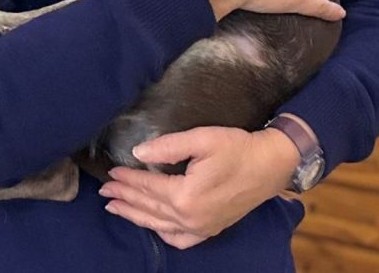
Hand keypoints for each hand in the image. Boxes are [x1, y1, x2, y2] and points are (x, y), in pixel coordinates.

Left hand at [99, 126, 299, 249]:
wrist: (273, 164)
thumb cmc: (240, 148)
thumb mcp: (204, 138)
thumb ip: (169, 146)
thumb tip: (138, 153)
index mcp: (185, 196)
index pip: (148, 187)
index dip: (128, 178)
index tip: (112, 172)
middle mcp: (189, 218)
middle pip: (149, 207)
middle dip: (125, 197)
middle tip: (105, 190)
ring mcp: (201, 227)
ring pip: (158, 224)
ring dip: (135, 215)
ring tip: (116, 207)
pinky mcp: (211, 229)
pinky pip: (178, 238)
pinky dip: (161, 231)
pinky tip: (152, 224)